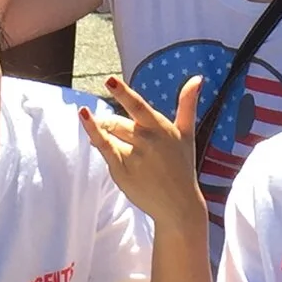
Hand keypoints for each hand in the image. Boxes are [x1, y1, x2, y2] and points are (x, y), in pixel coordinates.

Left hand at [79, 74, 207, 232]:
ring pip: (109, 132)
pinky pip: (103, 147)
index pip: (138, 107)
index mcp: (160, 128)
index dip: (123, 93)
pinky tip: (85, 118)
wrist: (178, 204)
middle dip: (111, 122)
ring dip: (102, 128)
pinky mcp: (121, 171)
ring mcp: (133, 156)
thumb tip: (197, 78)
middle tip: (115, 129)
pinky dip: (93, 132)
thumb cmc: (182, 166)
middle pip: (118, 122)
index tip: (109, 81)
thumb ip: (187, 104)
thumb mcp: (187, 133)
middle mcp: (146, 141)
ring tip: (99, 127)